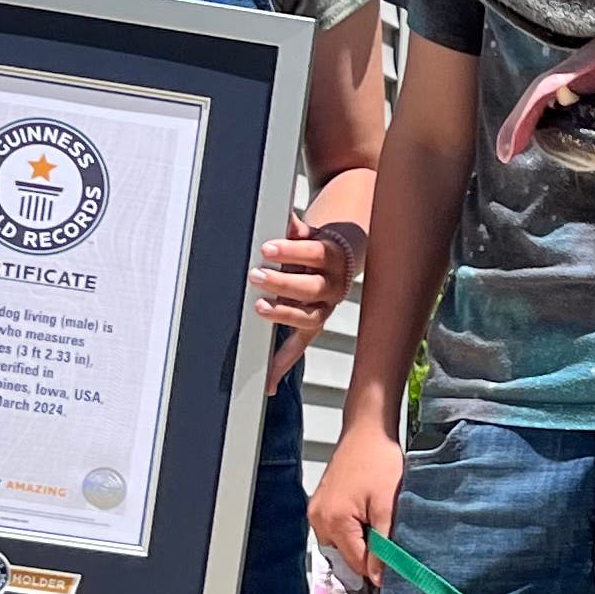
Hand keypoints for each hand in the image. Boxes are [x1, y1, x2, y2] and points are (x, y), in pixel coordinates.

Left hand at [252, 213, 360, 386]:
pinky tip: (269, 382)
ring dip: (283, 314)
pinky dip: (282, 364)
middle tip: (256, 275)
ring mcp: (324, 310)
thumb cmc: (315, 245)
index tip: (267, 247)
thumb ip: (293, 226)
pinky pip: (299, 348)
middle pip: (312, 288)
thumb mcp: (307, 231)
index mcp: (333, 257)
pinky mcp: (313, 327)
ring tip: (259, 307)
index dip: (292, 251)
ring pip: (309, 317)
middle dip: (283, 282)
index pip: (314, 254)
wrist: (338, 260)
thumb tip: (279, 212)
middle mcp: (334, 287)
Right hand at [307, 418, 403, 587]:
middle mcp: (318, 520)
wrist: (367, 431)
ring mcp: (316, 512)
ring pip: (343, 545)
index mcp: (333, 521)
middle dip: (370, 553)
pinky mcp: (321, 506)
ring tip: (378, 519)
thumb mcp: (388, 505)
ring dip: (362, 541)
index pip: (357, 564)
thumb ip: (384, 545)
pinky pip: (338, 531)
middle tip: (389, 533)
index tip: (398, 563)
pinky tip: (368, 514)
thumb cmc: (378, 459)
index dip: (380, 567)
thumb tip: (380, 578)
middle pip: (347, 557)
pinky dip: (354, 530)